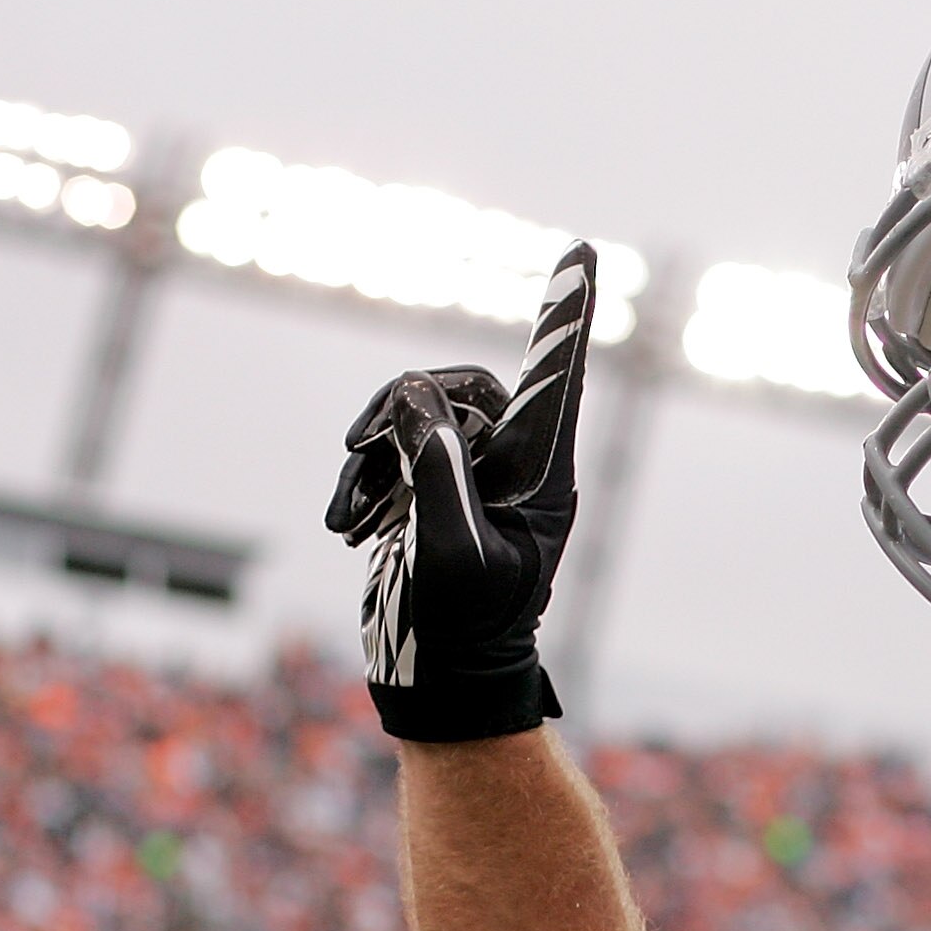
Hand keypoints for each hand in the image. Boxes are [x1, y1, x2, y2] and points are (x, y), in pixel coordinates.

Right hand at [324, 244, 597, 739]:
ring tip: (355, 518)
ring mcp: (474, 473)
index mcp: (544, 475)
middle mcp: (516, 464)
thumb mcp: (448, 553)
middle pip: (464, 386)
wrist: (438, 676)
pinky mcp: (434, 485)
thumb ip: (434, 470)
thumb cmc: (459, 630)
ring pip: (418, 414)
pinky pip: (392, 445)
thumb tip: (415, 396)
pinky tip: (348, 524)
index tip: (582, 254)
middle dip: (404, 411)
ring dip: (373, 455)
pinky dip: (361, 479)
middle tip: (359, 452)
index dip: (564, 316)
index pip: (556, 379)